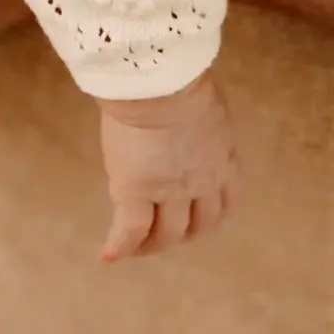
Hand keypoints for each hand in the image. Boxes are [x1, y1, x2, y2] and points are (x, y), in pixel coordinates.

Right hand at [98, 75, 237, 262]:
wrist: (159, 81)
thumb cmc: (180, 78)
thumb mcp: (206, 105)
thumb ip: (203, 125)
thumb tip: (189, 118)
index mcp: (224, 160)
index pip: (226, 204)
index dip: (210, 218)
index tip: (196, 222)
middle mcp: (204, 183)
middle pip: (200, 226)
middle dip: (183, 235)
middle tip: (164, 237)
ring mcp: (171, 191)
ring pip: (167, 234)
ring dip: (152, 245)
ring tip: (135, 248)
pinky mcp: (137, 192)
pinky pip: (130, 230)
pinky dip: (120, 246)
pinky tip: (107, 256)